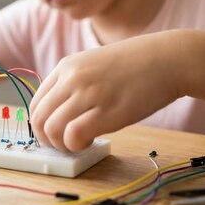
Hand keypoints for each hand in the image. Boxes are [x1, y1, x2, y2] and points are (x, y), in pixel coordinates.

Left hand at [29, 32, 183, 151]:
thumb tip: (59, 114)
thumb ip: (74, 84)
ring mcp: (89, 93)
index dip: (40, 126)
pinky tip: (90, 141)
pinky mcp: (107, 111)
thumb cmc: (135, 65)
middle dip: (47, 140)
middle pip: (39, 119)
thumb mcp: (94, 64)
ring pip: (52, 129)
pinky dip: (76, 145)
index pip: (36, 103)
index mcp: (66, 66)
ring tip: (79, 144)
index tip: (54, 135)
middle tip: (64, 145)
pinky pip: (74, 135)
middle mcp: (72, 78)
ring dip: (61, 145)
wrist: (168, 59)